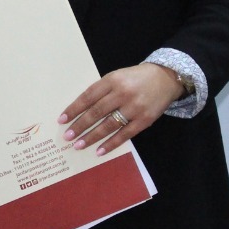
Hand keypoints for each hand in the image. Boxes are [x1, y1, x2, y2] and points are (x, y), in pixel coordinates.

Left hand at [59, 62, 185, 153]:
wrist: (165, 78)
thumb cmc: (136, 78)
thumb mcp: (117, 77)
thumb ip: (102, 90)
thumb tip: (81, 110)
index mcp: (112, 80)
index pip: (88, 97)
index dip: (74, 109)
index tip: (62, 120)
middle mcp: (122, 94)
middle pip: (96, 112)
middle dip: (80, 126)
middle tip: (67, 136)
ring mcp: (134, 108)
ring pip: (108, 125)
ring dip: (92, 137)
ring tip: (78, 145)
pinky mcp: (145, 120)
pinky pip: (125, 135)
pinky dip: (111, 144)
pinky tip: (99, 151)